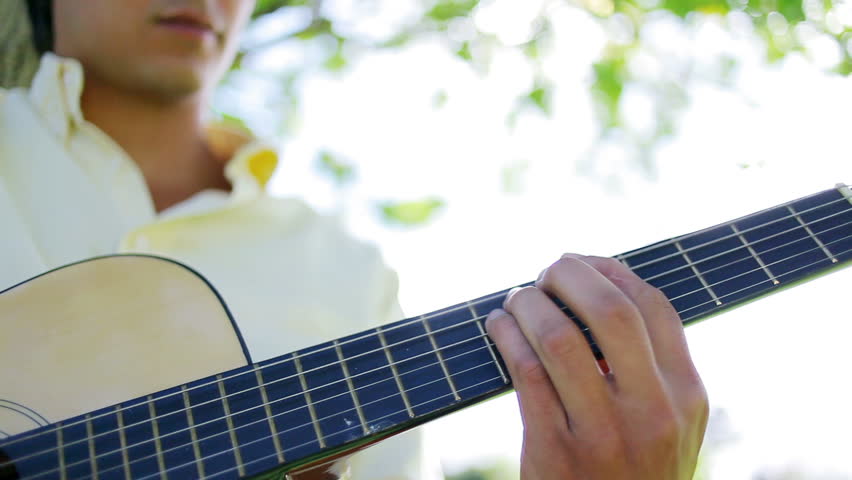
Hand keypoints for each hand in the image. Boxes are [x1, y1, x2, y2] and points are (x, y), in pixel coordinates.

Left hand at [485, 254, 707, 478]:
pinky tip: (497, 326)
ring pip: (559, 337)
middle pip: (610, 310)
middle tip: (547, 272)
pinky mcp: (555, 450)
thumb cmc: (634, 469)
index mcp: (686, 395)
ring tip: (516, 299)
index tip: (584, 264)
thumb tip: (602, 289)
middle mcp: (652, 410)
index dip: (612, 271)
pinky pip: (525, 372)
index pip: (655, 306)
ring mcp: (603, 433)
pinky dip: (504, 336)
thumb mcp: (668, 422)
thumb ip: (652, 366)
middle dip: (571, 275)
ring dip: (529, 304)